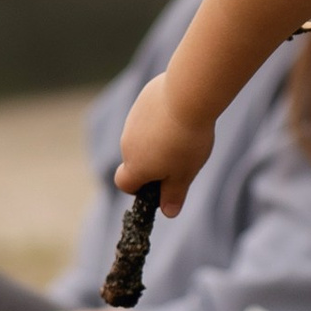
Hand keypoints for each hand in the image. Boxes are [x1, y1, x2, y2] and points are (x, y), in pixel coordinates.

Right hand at [117, 71, 216, 212]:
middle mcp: (127, 143)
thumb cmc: (186, 141)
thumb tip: (168, 213)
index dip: (137, 188)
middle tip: (180, 158)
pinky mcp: (142, 101)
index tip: (158, 184)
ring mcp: (133, 120)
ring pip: (141, 136)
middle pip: (134, 159)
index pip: (124, 183)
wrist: (187, 96)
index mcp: (135, 165)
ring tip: (184, 134)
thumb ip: (174, 195)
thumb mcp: (184, 174)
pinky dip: (159, 119)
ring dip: (156, 139)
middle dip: (152, 162)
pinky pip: (147, 116)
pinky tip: (180, 114)